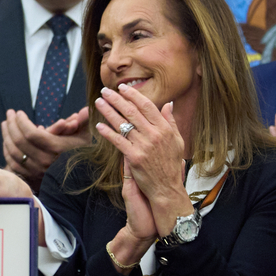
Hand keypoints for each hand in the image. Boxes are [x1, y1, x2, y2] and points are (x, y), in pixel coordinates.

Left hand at [1, 107, 90, 187]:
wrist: (79, 176)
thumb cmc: (83, 151)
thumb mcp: (86, 135)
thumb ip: (84, 121)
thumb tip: (85, 110)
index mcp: (57, 148)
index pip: (31, 133)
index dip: (22, 121)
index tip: (18, 112)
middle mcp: (45, 161)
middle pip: (20, 141)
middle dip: (12, 124)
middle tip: (9, 113)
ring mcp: (37, 170)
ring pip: (14, 152)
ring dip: (6, 135)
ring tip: (5, 123)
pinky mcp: (31, 176)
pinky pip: (13, 162)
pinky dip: (7, 150)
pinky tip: (7, 140)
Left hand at [93, 85, 191, 233]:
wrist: (166, 188)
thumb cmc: (170, 164)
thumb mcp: (176, 141)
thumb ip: (170, 122)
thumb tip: (168, 104)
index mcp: (164, 129)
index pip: (147, 106)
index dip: (133, 95)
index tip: (122, 88)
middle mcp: (154, 135)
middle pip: (132, 112)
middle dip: (116, 99)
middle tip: (105, 91)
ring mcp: (144, 146)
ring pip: (123, 124)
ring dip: (108, 111)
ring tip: (98, 103)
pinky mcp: (134, 157)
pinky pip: (118, 141)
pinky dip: (107, 132)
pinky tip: (99, 125)